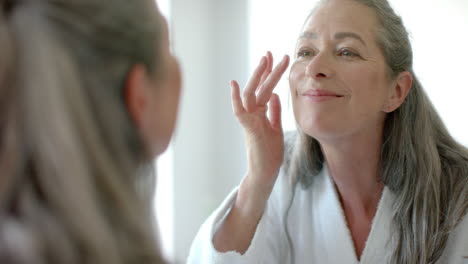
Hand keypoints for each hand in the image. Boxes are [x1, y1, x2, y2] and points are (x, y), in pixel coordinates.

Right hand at [231, 51, 289, 208]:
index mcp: (260, 113)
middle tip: (270, 52)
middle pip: (258, 88)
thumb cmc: (269, 153)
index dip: (270, 73)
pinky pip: (240, 112)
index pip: (265, 89)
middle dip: (264, 70)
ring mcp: (249, 121)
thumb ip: (274, 112)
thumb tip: (275, 95)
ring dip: (256, 78)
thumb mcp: (276, 128)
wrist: (265, 173)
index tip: (277, 58)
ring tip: (263, 61)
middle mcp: (253, 114)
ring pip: (251, 95)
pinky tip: (235, 85)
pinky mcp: (249, 130)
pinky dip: (236, 99)